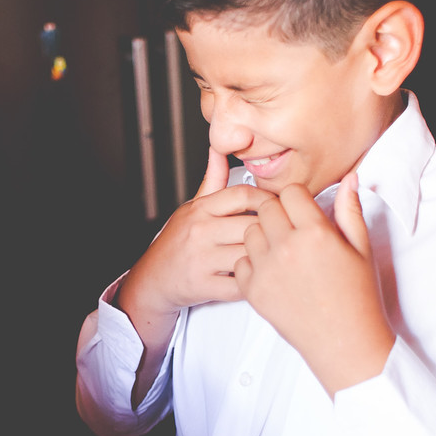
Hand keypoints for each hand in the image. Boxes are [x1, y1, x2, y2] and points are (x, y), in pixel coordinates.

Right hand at [120, 149, 276, 321]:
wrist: (152, 280)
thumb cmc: (177, 243)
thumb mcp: (192, 208)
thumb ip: (212, 180)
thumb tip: (219, 149)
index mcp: (200, 210)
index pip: (242, 194)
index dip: (267, 200)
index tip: (278, 209)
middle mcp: (199, 231)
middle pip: (252, 224)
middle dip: (272, 231)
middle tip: (283, 236)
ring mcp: (201, 259)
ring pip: (250, 254)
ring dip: (266, 257)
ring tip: (272, 257)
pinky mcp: (203, 286)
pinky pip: (241, 284)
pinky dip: (253, 282)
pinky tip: (257, 277)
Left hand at [235, 172, 394, 394]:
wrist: (344, 342)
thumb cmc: (358, 296)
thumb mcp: (362, 249)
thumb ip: (350, 210)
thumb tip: (351, 178)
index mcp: (316, 233)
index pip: (291, 192)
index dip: (297, 200)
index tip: (303, 212)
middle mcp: (287, 248)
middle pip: (266, 208)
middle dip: (278, 214)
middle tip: (292, 230)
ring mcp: (266, 270)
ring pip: (250, 232)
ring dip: (263, 235)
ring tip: (283, 250)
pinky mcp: (253, 291)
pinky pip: (241, 262)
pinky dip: (253, 263)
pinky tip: (273, 271)